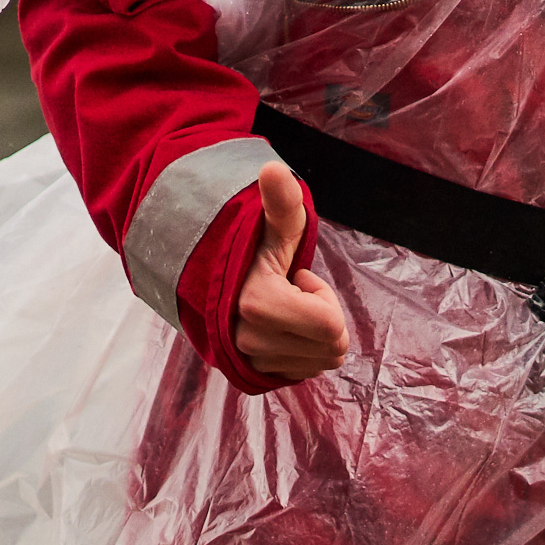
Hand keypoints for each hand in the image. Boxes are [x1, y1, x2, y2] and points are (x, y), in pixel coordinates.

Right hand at [230, 164, 351, 382]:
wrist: (213, 275)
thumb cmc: (251, 247)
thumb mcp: (274, 225)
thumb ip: (281, 202)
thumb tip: (273, 170)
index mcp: (257, 305)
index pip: (331, 327)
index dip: (323, 297)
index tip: (297, 278)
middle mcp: (249, 341)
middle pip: (331, 348)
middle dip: (323, 316)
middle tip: (293, 293)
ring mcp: (249, 361)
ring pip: (320, 362)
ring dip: (313, 334)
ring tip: (285, 307)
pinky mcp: (252, 374)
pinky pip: (303, 373)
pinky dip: (303, 352)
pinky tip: (282, 328)